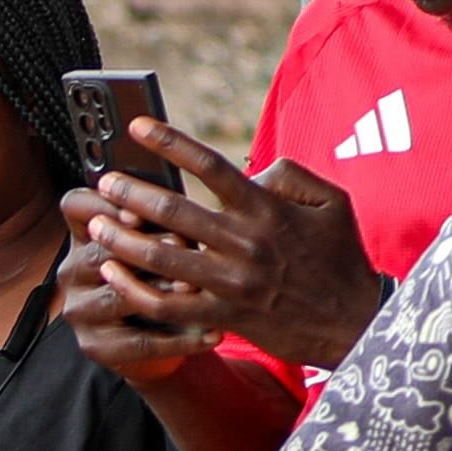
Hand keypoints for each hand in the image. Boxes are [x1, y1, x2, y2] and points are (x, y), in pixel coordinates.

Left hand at [73, 118, 386, 367]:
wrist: (356, 324)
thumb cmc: (342, 258)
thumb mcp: (333, 202)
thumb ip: (292, 174)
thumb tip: (251, 167)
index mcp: (268, 210)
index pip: (211, 167)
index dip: (171, 142)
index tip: (137, 126)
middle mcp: (246, 244)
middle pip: (175, 213)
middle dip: (132, 193)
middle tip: (105, 180)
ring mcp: (232, 284)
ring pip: (163, 259)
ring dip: (123, 240)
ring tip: (95, 224)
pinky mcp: (224, 318)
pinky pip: (168, 305)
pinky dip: (135, 290)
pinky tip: (112, 272)